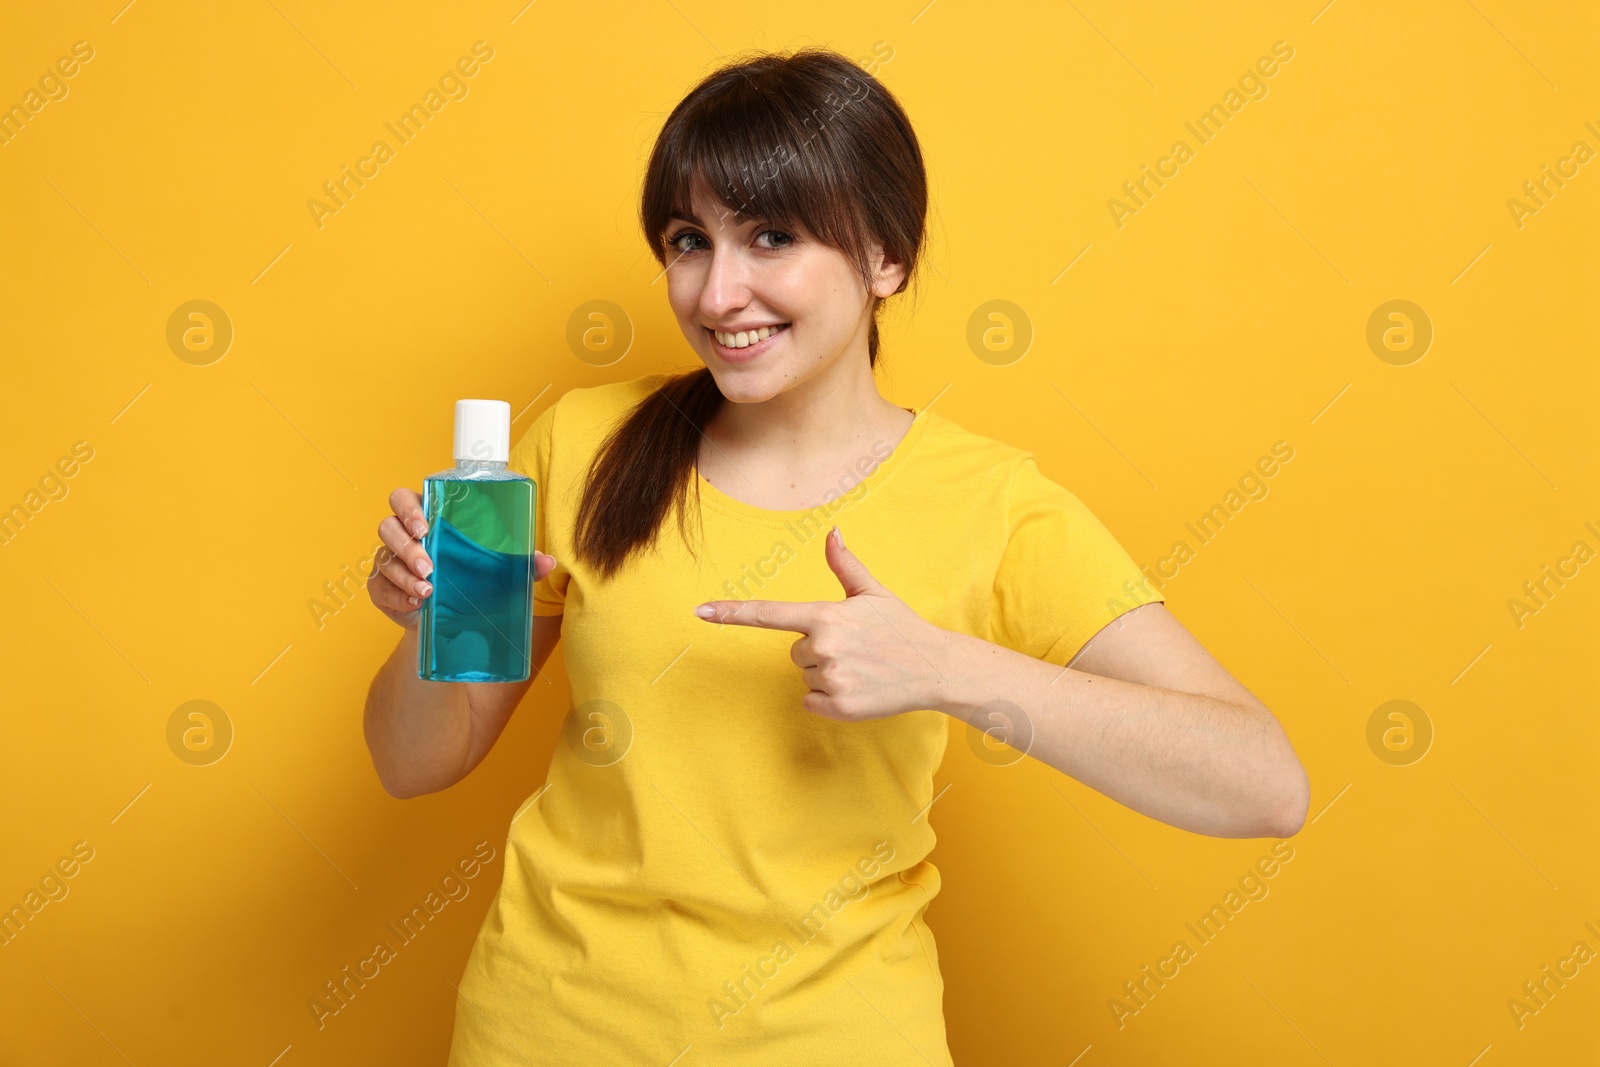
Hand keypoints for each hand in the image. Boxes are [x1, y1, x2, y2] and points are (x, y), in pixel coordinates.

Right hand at [368, 487, 556, 629]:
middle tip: (429, 566)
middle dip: (407, 546)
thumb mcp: (497, 569)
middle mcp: (403, 536)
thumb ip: (521, 562)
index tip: (425, 526)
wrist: (454, 619)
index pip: (403, 499)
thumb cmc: (473, 579)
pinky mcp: (382, 588)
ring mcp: (389, 561)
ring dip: (404, 575)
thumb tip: (548, 562)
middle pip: (387, 526)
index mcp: (426, 518)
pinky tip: (416, 604)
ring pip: (384, 559)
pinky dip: (397, 596)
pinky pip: (379, 588)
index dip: (408, 508)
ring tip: (427, 592)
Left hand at [693, 526, 951, 720]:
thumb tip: (832, 532)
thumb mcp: (872, 593)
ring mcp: (831, 680)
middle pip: (793, 651)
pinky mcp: (839, 707)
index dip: (732, 613)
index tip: (700, 612)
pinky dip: (829, 698)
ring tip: (860, 666)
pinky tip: (858, 686)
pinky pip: (811, 701)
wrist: (935, 668)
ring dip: (824, 673)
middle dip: (817, 649)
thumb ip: (845, 565)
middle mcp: (823, 648)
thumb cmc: (900, 627)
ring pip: (803, 675)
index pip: (769, 614)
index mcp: (826, 617)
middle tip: (853, 648)